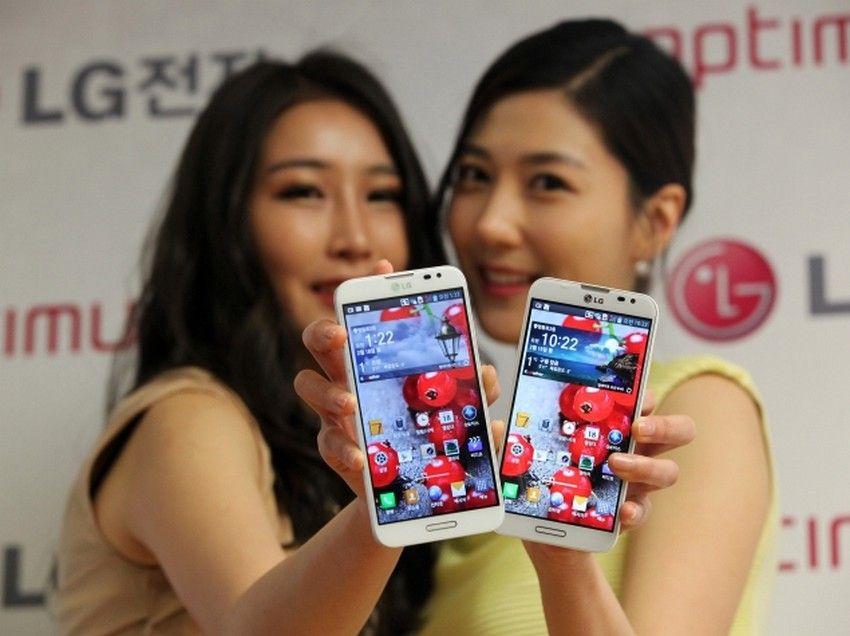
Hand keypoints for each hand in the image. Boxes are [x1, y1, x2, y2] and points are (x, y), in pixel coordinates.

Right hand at [294, 259, 502, 495]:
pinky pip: (325, 440)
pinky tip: (360, 457)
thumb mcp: (458, 413)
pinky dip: (342, 447)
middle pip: (319, 339)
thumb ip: (473, 394)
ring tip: (351, 404)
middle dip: (324, 330)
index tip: (384, 267)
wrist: (410, 489)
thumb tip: (487, 373)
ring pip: (307, 384)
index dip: (371, 287)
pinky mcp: (335, 446)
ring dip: (327, 392)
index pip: (367, 314)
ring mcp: (336, 410)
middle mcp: (348, 376)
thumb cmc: (429, 436)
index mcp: (376, 358)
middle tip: (341, 334)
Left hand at [522, 392, 694, 565]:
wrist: (544, 535)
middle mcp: (634, 451)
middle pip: (678, 430)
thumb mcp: (515, 446)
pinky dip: (634, 511)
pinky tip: (620, 513)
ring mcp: (636, 484)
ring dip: (647, 466)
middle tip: (637, 427)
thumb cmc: (536, 477)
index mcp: (612, 426)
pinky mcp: (628, 515)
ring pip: (669, 470)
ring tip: (615, 466)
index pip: (643, 399)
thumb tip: (487, 379)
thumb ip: (505, 415)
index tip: (636, 392)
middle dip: (665, 425)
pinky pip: (643, 512)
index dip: (647, 391)